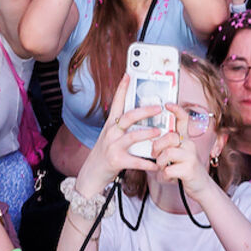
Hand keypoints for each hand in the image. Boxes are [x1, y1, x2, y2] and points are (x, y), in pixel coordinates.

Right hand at [81, 76, 158, 192]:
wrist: (90, 175)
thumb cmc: (105, 155)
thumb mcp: (110, 137)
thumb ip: (123, 128)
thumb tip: (140, 116)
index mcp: (110, 125)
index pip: (117, 102)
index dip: (122, 88)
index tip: (129, 74)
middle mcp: (110, 132)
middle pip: (129, 116)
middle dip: (145, 111)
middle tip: (159, 108)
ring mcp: (112, 146)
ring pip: (132, 136)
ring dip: (148, 134)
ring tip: (159, 132)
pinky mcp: (116, 160)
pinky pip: (135, 160)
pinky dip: (147, 162)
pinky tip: (156, 164)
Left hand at [152, 107, 213, 195]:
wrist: (201, 187)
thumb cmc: (184, 170)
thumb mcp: (177, 156)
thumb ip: (168, 147)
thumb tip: (152, 141)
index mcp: (185, 140)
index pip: (183, 120)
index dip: (177, 110)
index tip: (167, 104)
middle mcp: (190, 145)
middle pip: (169, 137)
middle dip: (157, 147)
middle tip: (156, 155)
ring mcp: (191, 157)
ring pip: (167, 153)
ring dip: (160, 163)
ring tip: (164, 168)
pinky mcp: (189, 169)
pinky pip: (168, 169)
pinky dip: (164, 176)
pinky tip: (169, 177)